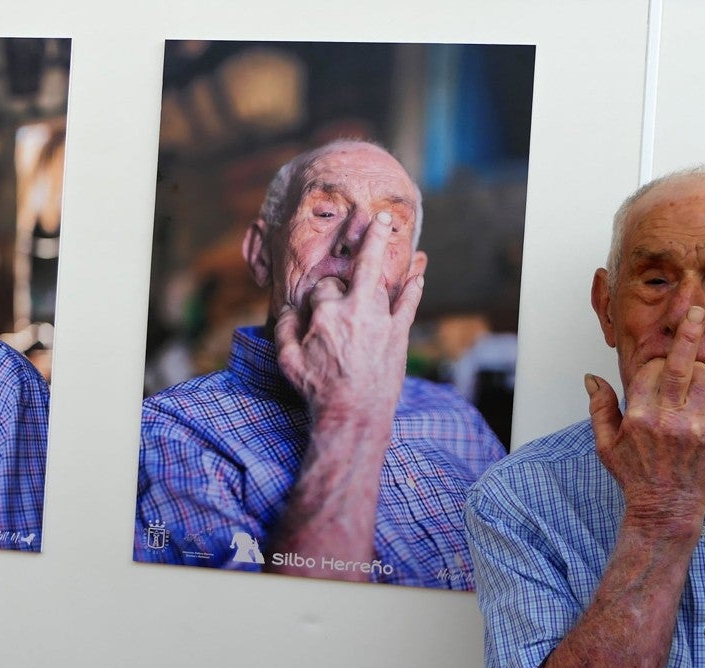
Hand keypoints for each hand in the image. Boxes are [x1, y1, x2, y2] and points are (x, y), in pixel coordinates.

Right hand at [274, 211, 424, 423]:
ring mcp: (380, 321)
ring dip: (386, 265)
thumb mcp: (287, 360)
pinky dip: (415, 285)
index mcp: (325, 312)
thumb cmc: (317, 389)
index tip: (317, 311)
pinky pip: (409, 303)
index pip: (322, 288)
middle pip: (359, 269)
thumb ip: (284, 329)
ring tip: (395, 240)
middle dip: (368, 238)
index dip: (319, 297)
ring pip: (381, 285)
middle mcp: (355, 309)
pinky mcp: (399, 335)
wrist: (353, 415)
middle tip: (376, 215)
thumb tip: (288, 310)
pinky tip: (421, 270)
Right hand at [586, 305, 704, 535]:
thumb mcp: (607, 444)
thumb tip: (591, 378)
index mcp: (638, 415)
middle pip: (678, 365)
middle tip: (696, 312)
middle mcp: (665, 417)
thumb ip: (600, 408)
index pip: (647, 372)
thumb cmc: (635, 477)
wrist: (664, 512)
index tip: (657, 366)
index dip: (653, 363)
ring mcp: (693, 427)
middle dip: (688, 334)